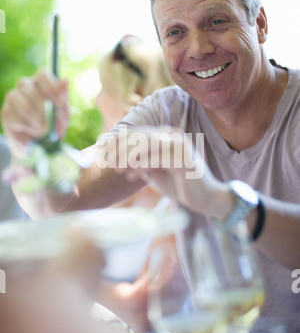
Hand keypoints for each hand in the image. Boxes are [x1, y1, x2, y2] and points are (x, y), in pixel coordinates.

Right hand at [1, 71, 68, 157]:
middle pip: (32, 90)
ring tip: (44, 131)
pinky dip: (28, 129)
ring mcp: (13, 97)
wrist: (38, 144)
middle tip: (53, 123)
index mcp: (41, 82)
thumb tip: (65, 81)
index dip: (51, 88)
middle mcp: (25, 86)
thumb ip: (63, 99)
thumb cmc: (52, 124)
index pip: (42, 75)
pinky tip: (34, 133)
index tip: (60, 104)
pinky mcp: (6, 112)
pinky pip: (16, 119)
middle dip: (46, 110)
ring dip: (37, 121)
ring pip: (24, 105)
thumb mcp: (62, 114)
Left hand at [104, 125, 229, 217]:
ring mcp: (180, 145)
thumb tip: (118, 158)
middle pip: (140, 136)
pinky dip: (140, 166)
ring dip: (128, 157)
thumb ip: (140, 163)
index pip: (138, 133)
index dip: (117, 139)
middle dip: (119, 147)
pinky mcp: (183, 158)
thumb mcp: (155, 172)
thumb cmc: (180, 186)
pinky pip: (156, 158)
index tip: (100, 148)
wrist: (207, 199)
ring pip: (147, 145)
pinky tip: (129, 175)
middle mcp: (173, 135)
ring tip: (115, 168)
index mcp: (167, 135)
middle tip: (103, 158)